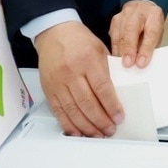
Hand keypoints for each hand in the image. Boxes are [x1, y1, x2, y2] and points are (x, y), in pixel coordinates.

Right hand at [33, 21, 121, 137]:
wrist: (54, 32)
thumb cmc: (79, 40)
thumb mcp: (99, 49)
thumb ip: (108, 71)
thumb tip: (118, 95)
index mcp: (87, 59)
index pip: (102, 88)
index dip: (111, 106)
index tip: (119, 117)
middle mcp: (71, 71)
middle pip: (87, 102)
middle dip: (100, 120)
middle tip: (110, 129)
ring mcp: (58, 81)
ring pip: (73, 110)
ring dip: (87, 126)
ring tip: (98, 134)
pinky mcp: (48, 89)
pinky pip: (58, 111)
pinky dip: (68, 124)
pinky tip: (78, 132)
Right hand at [110, 0, 164, 67]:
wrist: (142, 9)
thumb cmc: (150, 25)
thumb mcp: (157, 35)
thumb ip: (150, 47)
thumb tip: (141, 63)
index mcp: (154, 15)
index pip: (150, 32)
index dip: (145, 49)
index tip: (141, 63)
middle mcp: (138, 12)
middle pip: (131, 30)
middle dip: (129, 49)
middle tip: (128, 64)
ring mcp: (125, 15)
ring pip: (120, 34)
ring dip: (120, 51)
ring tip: (121, 64)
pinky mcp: (114, 20)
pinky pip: (113, 37)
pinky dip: (115, 49)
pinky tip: (116, 58)